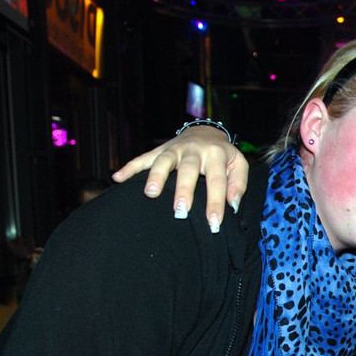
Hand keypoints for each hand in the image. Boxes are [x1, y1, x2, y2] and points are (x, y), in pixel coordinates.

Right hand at [111, 126, 248, 231]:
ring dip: (155, 177)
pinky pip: (142, 158)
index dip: (215, 204)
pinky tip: (117, 178)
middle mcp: (193, 150)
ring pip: (163, 161)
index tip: (214, 224)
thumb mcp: (239, 164)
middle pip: (188, 170)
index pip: (217, 182)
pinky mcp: (159, 150)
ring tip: (150, 194)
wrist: (205, 131)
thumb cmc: (223, 155)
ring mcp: (174, 149)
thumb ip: (238, 184)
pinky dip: (129, 167)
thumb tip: (232, 205)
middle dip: (184, 191)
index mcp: (216, 154)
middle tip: (180, 212)